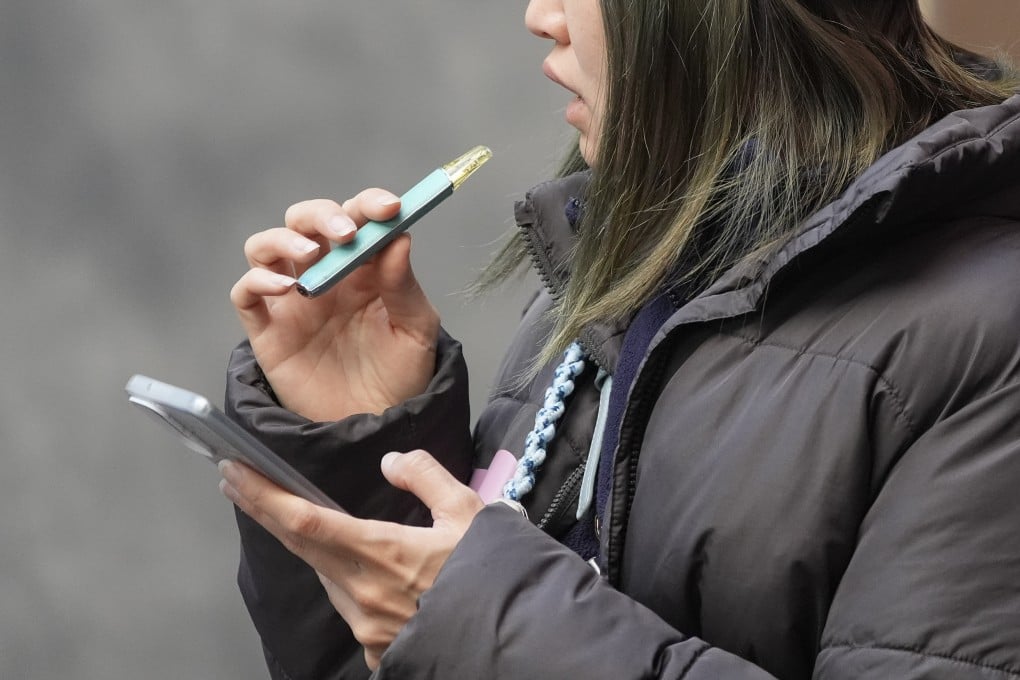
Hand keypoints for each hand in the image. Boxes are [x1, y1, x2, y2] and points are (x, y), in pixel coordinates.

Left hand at [219, 449, 483, 669]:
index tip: (234, 472)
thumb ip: (426, 476)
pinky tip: (364, 571)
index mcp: (382, 553)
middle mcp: (362, 592)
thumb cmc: (492, 576)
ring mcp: (365, 626)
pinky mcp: (376, 649)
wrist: (514, 638)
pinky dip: (347, 581)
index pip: (304, 520)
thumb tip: (391, 462)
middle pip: (300, 545)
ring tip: (305, 521)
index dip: (263, 495)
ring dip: (313, 548)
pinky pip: (350, 605)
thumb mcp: (469, 513)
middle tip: (237, 482)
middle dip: (264, 510)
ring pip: (326, 576)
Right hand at [230, 191, 440, 420]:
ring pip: (266, 246)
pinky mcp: (268, 330)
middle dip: (322, 214)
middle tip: (347, 230)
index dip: (369, 204)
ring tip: (309, 251)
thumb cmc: (400, 377)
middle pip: (306, 221)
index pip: (358, 217)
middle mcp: (324, 275)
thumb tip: (399, 237)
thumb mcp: (416, 331)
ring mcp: (292, 301)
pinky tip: (285, 287)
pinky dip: (257, 280)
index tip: (389, 207)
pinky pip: (246, 293)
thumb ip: (404, 286)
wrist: (377, 427)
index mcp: (364, 267)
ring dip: (283, 237)